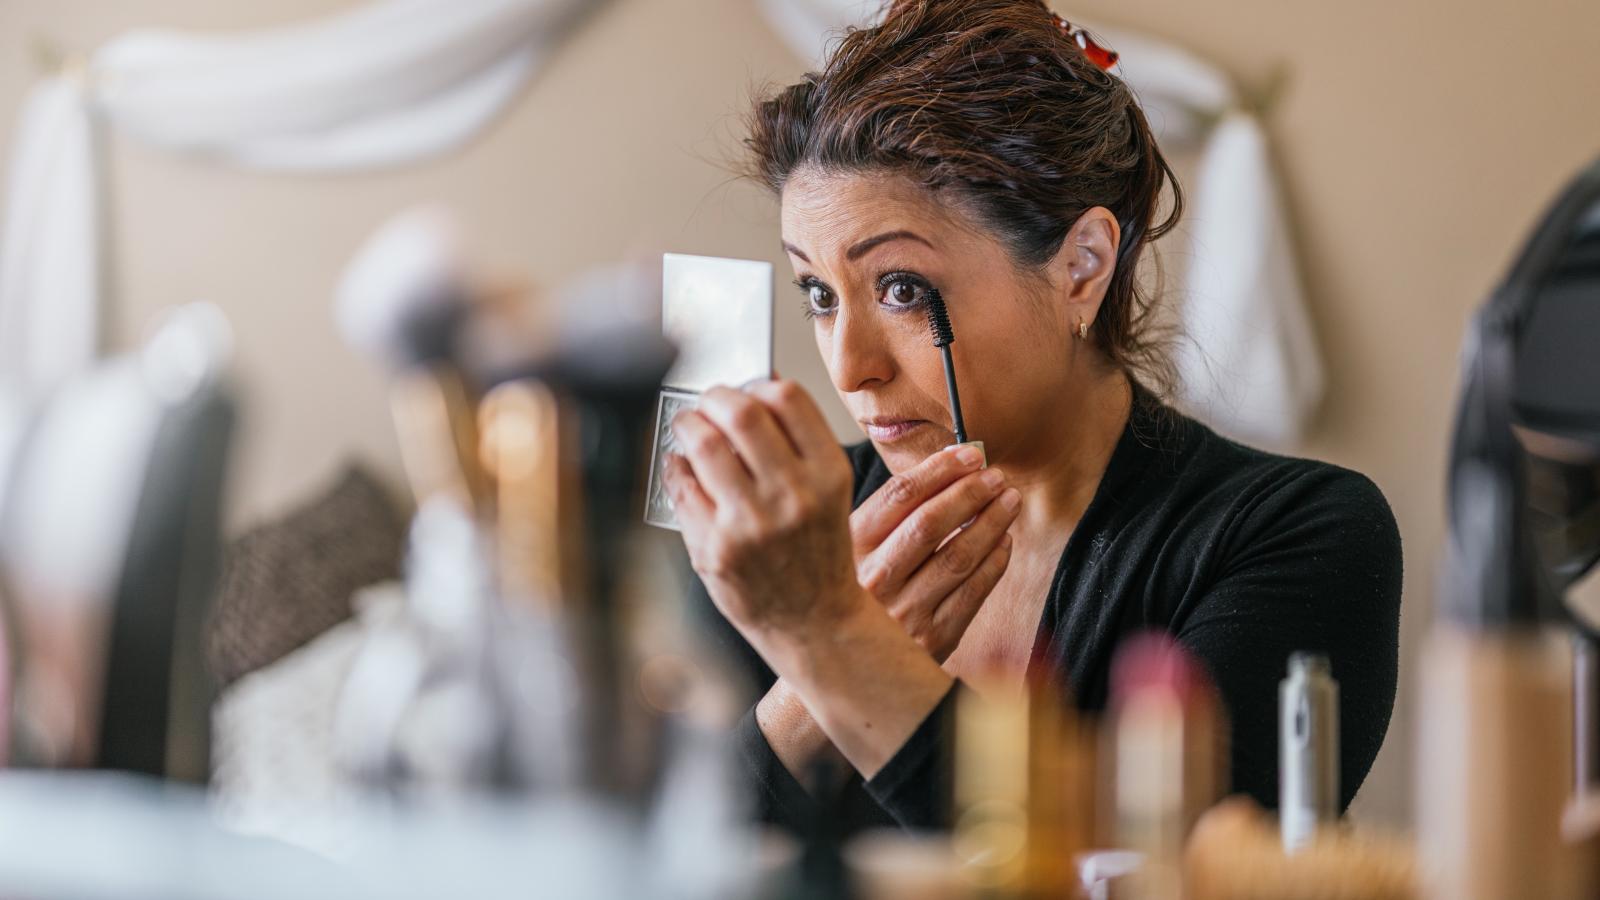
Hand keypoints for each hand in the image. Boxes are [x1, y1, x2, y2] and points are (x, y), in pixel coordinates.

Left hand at [663, 381, 862, 642]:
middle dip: (715, 398)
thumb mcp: (828, 493)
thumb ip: (800, 443)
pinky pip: (681, 486)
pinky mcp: (715, 548)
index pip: (787, 399)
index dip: (758, 383)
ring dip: (688, 426)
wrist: (813, 622)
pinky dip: (675, 466)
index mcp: (828, 475)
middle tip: (708, 403)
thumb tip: (756, 388)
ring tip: (688, 428)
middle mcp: (793, 496)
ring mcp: (751, 524)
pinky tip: (681, 466)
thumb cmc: (817, 553)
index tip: (746, 389)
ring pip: (704, 445)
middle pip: (741, 414)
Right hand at [851, 445, 1019, 661]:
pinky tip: (1003, 541)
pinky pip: (973, 593)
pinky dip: (994, 562)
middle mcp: (873, 580)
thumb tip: (951, 461)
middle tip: (995, 476)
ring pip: (958, 557)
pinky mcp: (932, 639)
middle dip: (970, 493)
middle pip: (930, 523)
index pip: (899, 496)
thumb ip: (895, 509)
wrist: (849, 655)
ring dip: (991, 523)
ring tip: (1009, 501)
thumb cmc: (862, 585)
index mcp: (851, 547)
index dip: (940, 470)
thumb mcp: (859, 544)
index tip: (969, 454)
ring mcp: (903, 612)